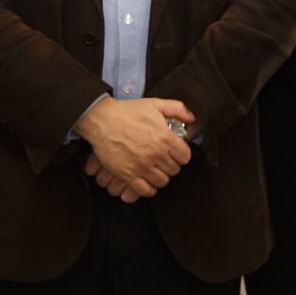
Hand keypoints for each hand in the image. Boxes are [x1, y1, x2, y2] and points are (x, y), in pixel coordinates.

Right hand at [77, 96, 193, 200]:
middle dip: (171, 165)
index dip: (181, 155)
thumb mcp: (156, 104)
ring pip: (162, 181)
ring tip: (156, 171)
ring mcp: (142, 166)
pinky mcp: (128, 174)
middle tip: (164, 161)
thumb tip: (192, 118)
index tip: (176, 154)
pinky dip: (148, 189)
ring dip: (160, 177)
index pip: (185, 156)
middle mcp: (156, 154)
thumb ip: (177, 109)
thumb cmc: (128, 111)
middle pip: (174, 170)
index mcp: (165, 138)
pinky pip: (145, 190)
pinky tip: (147, 182)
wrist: (103, 120)